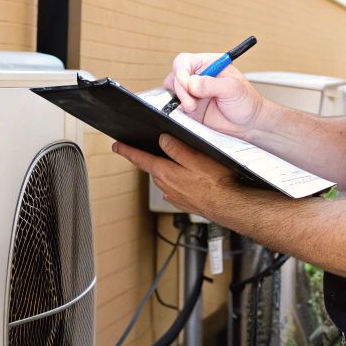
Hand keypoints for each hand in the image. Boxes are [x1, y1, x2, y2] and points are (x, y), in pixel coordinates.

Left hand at [112, 134, 244, 219]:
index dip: (127, 151)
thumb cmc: (216, 183)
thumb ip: (177, 149)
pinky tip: (186, 178)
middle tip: (147, 150)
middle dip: (149, 159)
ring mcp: (174, 196)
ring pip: (163, 179)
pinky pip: (173, 188)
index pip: (140, 159)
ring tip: (172, 163)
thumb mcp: (196, 158)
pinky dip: (175, 181)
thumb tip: (162, 140)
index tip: (117, 146)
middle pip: (152, 168)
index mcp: (166, 172)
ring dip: (164, 170)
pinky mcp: (183, 202)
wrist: (229, 206)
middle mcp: (166, 186)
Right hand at [164, 53, 266, 138]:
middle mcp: (199, 76)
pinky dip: (179, 110)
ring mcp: (193, 92)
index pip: (185, 61)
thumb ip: (211, 84)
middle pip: (175, 75)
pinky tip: (191, 113)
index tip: (188, 85)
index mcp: (209, 64)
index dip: (181, 72)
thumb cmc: (246, 102)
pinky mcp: (190, 107)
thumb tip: (191, 83)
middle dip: (180, 89)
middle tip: (192, 102)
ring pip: (173, 90)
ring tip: (193, 108)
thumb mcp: (233, 89)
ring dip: (180, 99)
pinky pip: (176, 106)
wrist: (248, 124)